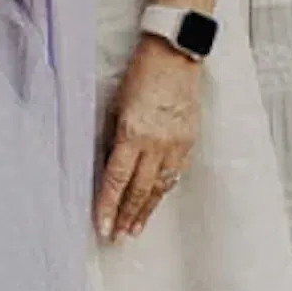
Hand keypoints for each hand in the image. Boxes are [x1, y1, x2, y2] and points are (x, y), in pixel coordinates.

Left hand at [95, 36, 203, 243]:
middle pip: (139, 190)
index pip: (117, 180)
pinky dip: (163, 190)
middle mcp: (155, 143)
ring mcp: (175, 144)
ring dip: (145, 210)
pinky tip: (155, 201)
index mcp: (132, 133)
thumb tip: (107, 167)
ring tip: (135, 228)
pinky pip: (175, 173)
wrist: (174, 54)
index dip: (108, 206)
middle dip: (127, 215)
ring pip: (159, 187)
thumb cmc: (140, 74)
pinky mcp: (189, 140)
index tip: (103, 226)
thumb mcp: (116, 104)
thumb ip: (112, 138)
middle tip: (117, 236)